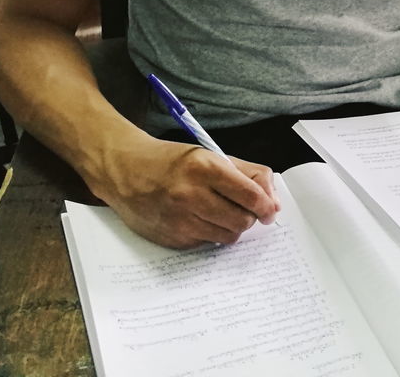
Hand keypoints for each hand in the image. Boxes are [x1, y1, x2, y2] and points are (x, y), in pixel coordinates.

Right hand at [97, 136, 280, 248]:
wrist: (125, 171)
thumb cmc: (171, 161)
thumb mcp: (210, 155)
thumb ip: (248, 174)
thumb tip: (273, 203)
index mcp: (204, 168)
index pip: (250, 195)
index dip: (266, 205)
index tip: (269, 209)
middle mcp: (191, 195)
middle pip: (242, 220)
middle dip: (249, 217)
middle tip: (242, 208)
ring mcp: (180, 220)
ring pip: (228, 236)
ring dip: (231, 226)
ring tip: (219, 211)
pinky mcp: (173, 238)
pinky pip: (207, 243)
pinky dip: (210, 233)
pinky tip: (197, 218)